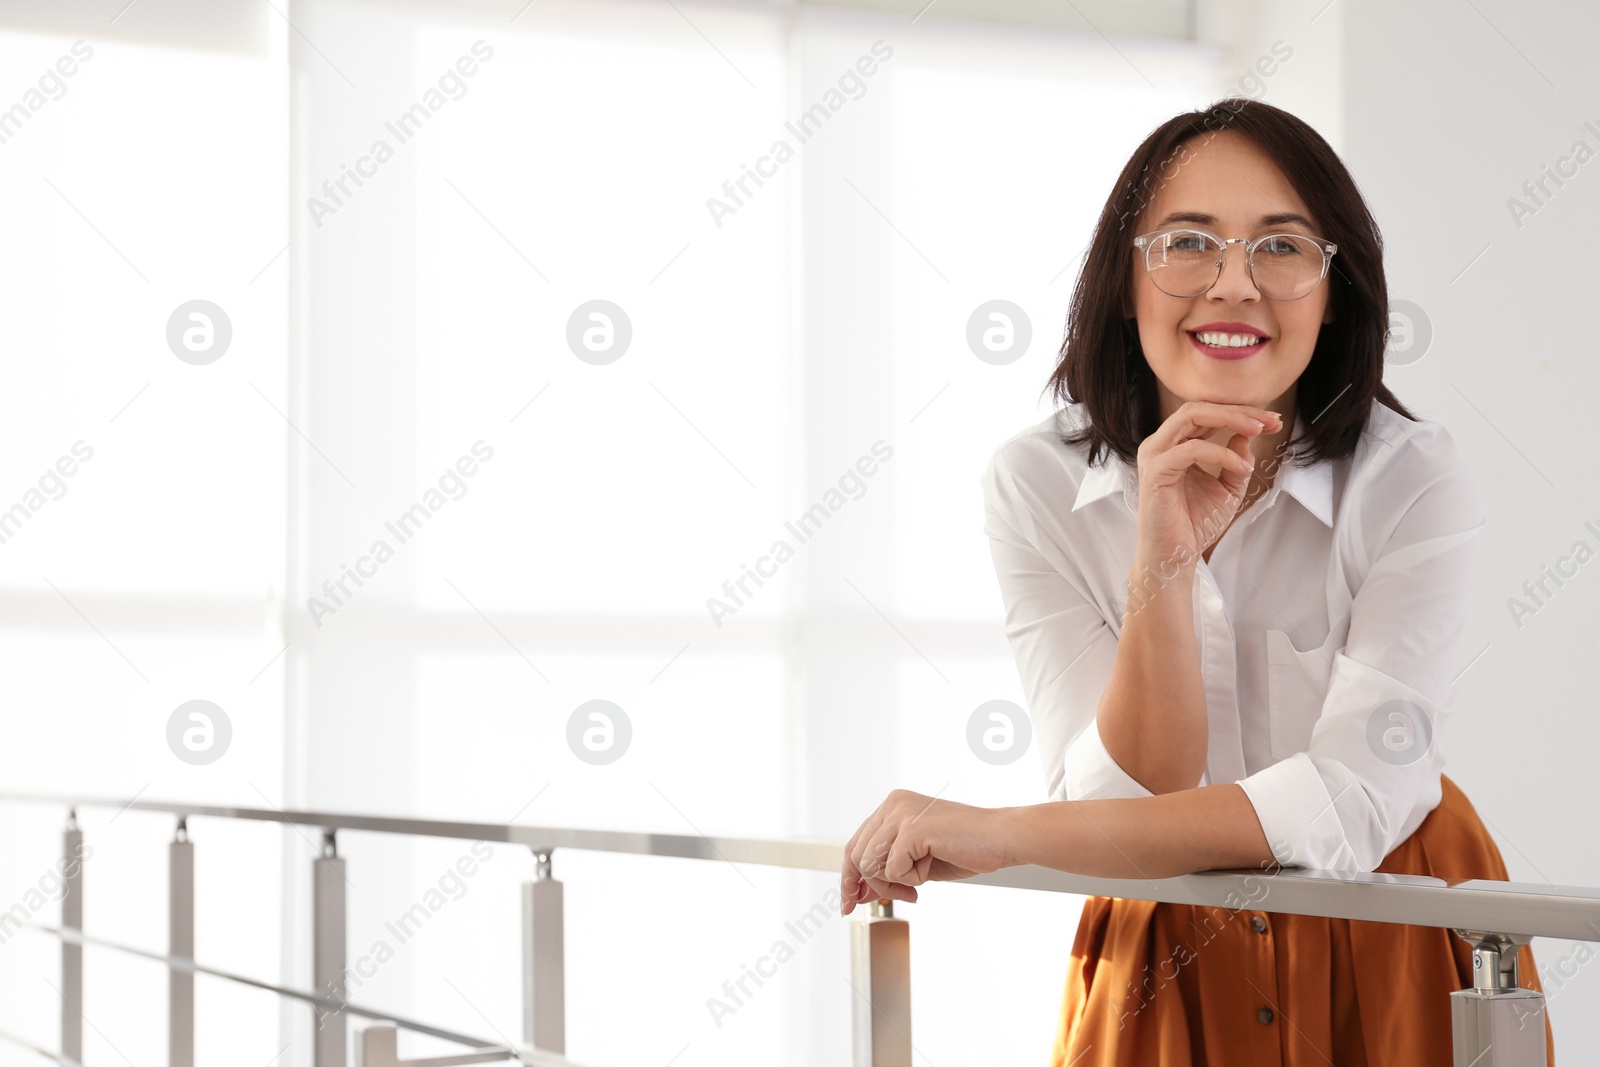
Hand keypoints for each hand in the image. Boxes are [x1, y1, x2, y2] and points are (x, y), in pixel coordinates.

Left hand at [839, 789, 1008, 914]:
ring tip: (922, 879)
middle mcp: (892, 804)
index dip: (850, 878)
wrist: (1002, 838)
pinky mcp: (912, 829)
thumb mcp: (916, 862)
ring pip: (869, 864)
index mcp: (892, 805)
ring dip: (895, 883)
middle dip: (877, 886)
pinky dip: (912, 879)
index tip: (849, 904)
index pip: (854, 845)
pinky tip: (932, 866)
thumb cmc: (966, 849)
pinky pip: (891, 869)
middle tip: (909, 894)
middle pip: (856, 857)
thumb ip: (886, 870)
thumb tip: (856, 893)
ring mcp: (901, 813)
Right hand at [1133, 401, 1281, 566]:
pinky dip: (1220, 453)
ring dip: (1230, 419)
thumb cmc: (1194, 524)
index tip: (1272, 422)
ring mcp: (1155, 455)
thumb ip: (1236, 462)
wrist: (1174, 556)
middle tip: (1269, 421)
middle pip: (1199, 408)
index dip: (1241, 413)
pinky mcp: (1155, 471)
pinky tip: (1240, 467)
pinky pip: (1191, 449)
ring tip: (1258, 430)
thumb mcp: (1228, 489)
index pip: (1207, 415)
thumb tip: (1246, 436)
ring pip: (1191, 417)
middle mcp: (1160, 444)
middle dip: (1238, 410)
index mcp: (1175, 446)